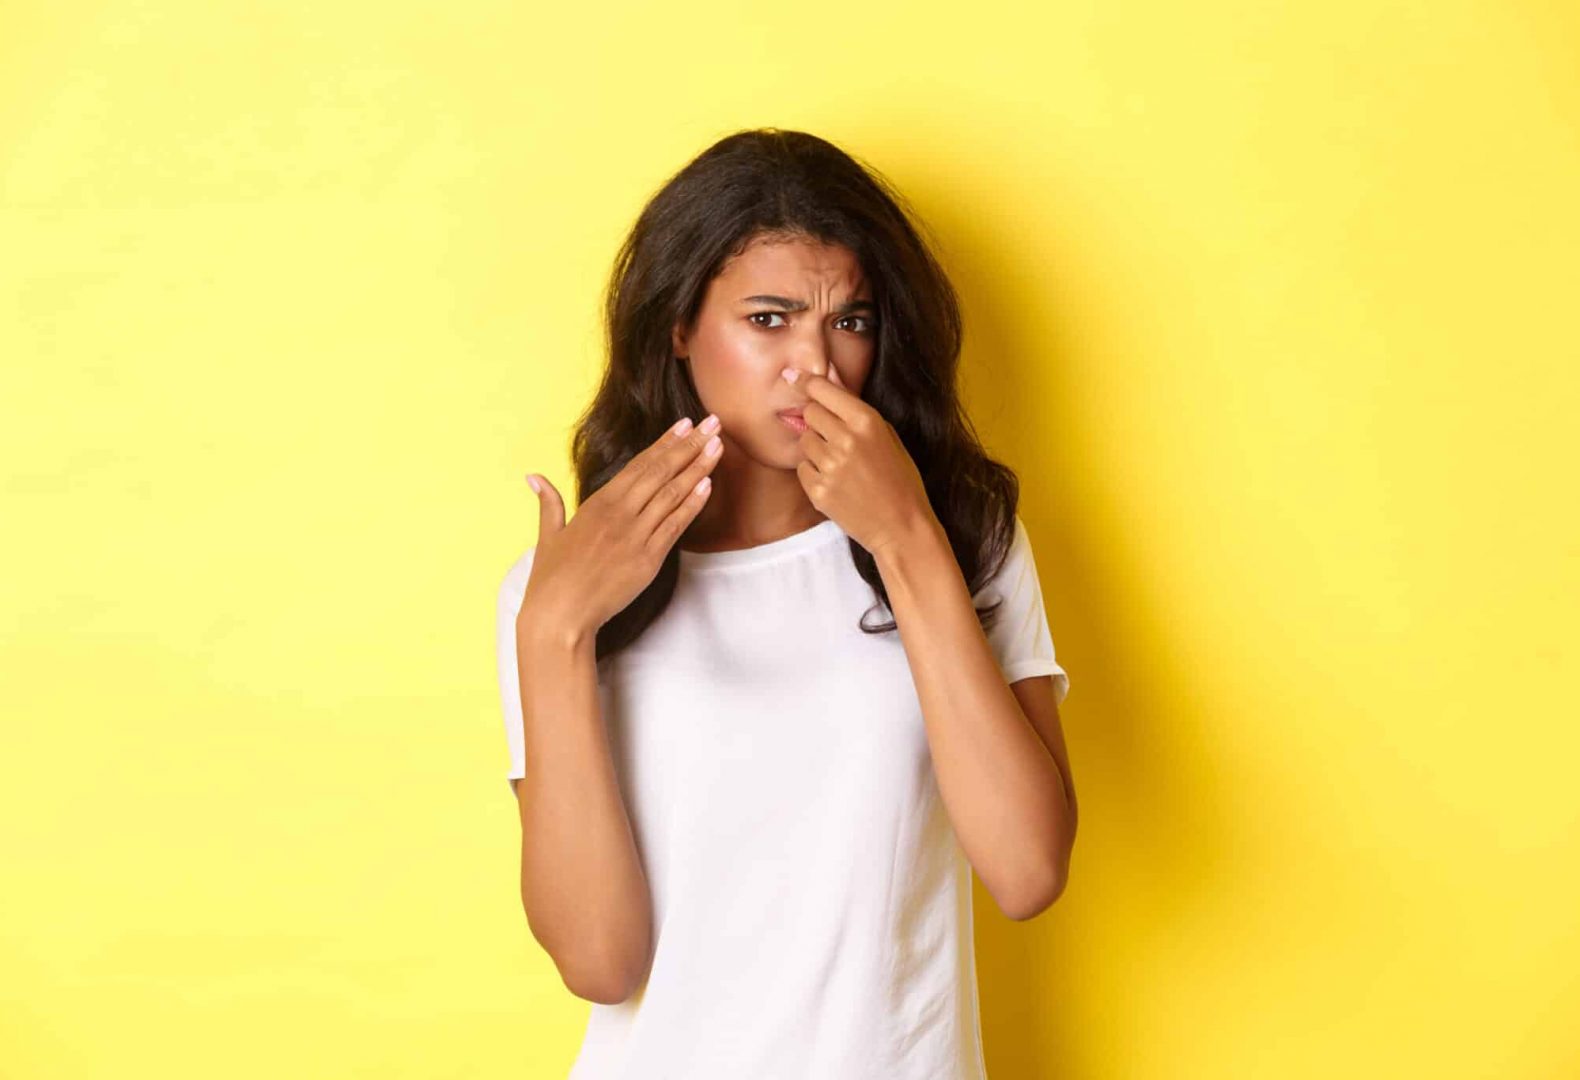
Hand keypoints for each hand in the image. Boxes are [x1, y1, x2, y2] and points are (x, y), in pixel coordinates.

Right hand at [521, 415, 724, 636]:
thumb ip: (548, 503)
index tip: (685, 424)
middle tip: (714, 424)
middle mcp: (619, 513)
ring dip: (698, 469)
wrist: (559, 615)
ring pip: (672, 494)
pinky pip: (674, 526)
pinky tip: (707, 486)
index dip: (664, 443)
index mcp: (597, 503)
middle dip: (690, 445)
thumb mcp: (548, 535)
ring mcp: (635, 536)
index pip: (638, 465)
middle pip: (661, 472)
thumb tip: (533, 476)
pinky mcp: (648, 559)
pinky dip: (692, 505)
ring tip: (718, 447)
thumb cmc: (551, 578)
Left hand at [785, 367, 937, 557]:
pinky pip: (803, 468)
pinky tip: (836, 482)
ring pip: (804, 440)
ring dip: (816, 447)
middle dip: (818, 420)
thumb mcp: (888, 436)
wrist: (902, 527)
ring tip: (840, 463)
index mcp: (866, 421)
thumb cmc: (900, 479)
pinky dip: (814, 472)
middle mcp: (846, 439)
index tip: (795, 379)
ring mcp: (830, 466)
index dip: (807, 382)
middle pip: (810, 412)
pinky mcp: (818, 490)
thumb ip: (856, 409)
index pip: (822, 389)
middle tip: (834, 436)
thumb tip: (828, 376)